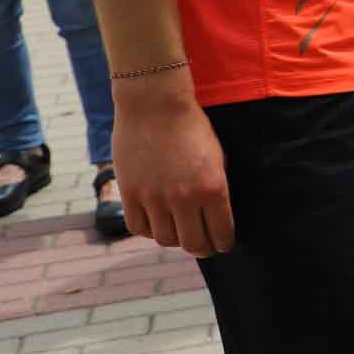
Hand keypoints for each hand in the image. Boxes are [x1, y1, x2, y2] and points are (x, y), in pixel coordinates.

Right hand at [117, 87, 231, 255]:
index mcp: (214, 189)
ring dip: (175, 239)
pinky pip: (138, 228)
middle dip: (202, 248)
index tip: (223, 245)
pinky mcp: (130, 193)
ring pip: (166, 240)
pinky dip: (149, 230)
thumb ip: (215, 190)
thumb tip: (215, 218)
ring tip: (179, 232)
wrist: (155, 105)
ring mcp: (155, 198)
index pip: (221, 234)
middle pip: (193, 244)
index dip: (223, 244)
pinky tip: (156, 222)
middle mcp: (185, 198)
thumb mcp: (217, 158)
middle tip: (203, 246)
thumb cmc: (192, 128)